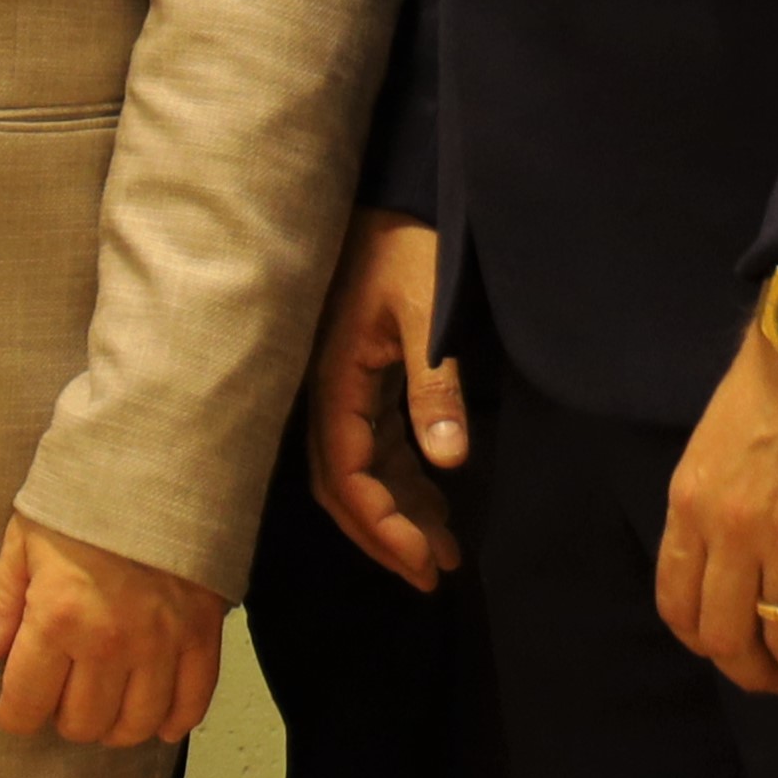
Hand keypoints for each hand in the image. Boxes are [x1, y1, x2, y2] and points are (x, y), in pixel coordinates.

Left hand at [0, 513, 226, 745]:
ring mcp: (161, 646)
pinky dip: (172, 721)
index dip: (14, 716)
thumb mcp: (23, 541)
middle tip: (60, 697)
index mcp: (57, 618)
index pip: (26, 702)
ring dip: (113, 728)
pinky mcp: (202, 639)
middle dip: (62, 718)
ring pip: (135, 725)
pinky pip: (191, 704)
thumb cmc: (82, 503)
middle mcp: (109, 643)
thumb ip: (5, 602)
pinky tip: (155, 719)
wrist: (157, 470)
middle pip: (82, 723)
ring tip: (103, 707)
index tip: (15, 711)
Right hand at [303, 215, 467, 591]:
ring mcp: (343, 388)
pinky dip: (403, 482)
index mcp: (333, 380)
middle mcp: (328, 393)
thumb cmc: (406, 248)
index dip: (381, 526)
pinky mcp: (362, 379)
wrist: (389, 199)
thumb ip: (436, 385)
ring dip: (398, 514)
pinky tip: (438, 503)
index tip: (426, 564)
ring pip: (361, 470)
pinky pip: (376, 447)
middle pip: (343, 485)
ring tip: (447, 555)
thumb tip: (449, 464)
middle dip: (385, 536)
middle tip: (433, 578)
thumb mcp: (425, 313)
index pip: (347, 474)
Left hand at [658, 321, 777, 693]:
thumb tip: (723, 567)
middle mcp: (732, 529)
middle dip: (753, 672)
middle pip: (728, 634)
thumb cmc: (777, 387)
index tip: (729, 653)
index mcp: (690, 505)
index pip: (677, 603)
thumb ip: (711, 508)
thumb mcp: (713, 447)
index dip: (703, 642)